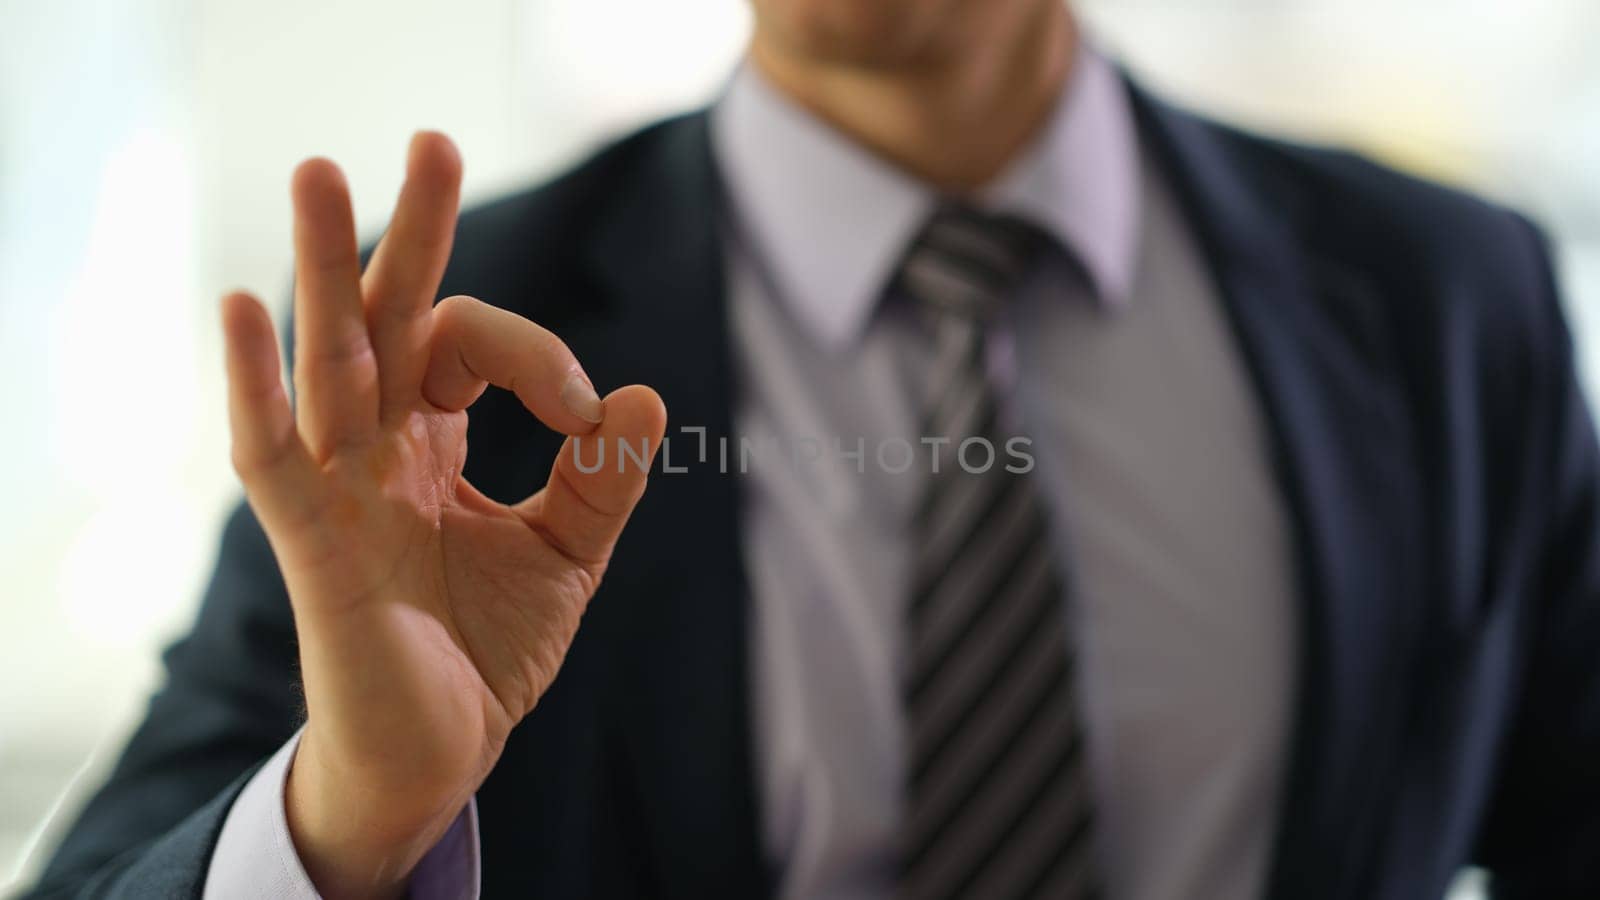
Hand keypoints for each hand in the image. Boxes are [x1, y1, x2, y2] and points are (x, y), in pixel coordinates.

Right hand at [220, 132, 665, 898]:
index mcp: (433, 438)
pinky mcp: (307, 540)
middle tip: (433, 140)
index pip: (471, 345)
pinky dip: (252, 385)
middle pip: (386, 315)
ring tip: (318, 172)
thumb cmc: (486, 647)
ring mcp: (336, 484)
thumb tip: (649, 400)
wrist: (442, 749)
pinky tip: (243, 308)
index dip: (537, 356)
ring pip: (325, 358)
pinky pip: (268, 452)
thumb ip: (601, 482)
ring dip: (320, 268)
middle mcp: (377, 445)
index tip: (589, 413)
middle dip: (409, 231)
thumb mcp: (564, 554)